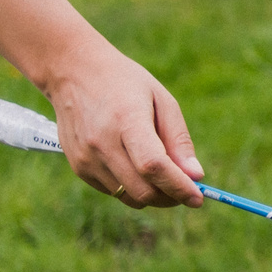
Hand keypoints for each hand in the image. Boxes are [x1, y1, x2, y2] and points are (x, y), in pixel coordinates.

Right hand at [45, 43, 204, 207]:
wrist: (73, 73)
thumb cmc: (125, 84)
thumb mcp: (161, 99)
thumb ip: (178, 139)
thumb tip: (196, 176)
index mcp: (127, 121)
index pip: (154, 166)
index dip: (178, 186)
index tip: (198, 198)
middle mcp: (102, 143)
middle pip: (142, 190)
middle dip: (170, 196)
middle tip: (185, 189)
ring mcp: (86, 158)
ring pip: (128, 196)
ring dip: (151, 193)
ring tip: (160, 172)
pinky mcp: (78, 167)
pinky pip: (113, 191)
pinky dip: (130, 187)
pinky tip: (133, 163)